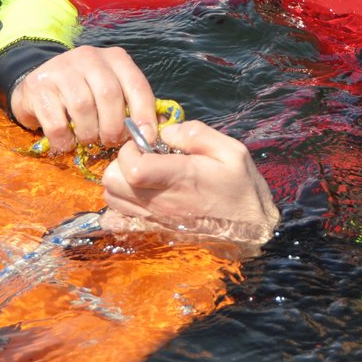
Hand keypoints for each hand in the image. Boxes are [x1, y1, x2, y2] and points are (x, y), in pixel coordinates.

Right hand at [9, 45, 156, 154]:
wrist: (39, 87)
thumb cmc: (85, 93)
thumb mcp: (112, 92)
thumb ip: (133, 108)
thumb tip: (153, 135)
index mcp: (115, 58)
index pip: (136, 84)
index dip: (144, 115)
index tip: (146, 139)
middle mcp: (89, 57)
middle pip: (109, 95)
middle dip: (113, 127)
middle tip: (110, 141)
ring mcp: (61, 68)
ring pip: (83, 107)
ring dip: (88, 133)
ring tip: (87, 138)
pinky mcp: (38, 86)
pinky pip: (57, 123)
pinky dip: (65, 140)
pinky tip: (66, 141)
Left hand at [101, 121, 278, 252]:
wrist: (251, 230)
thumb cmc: (242, 189)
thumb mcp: (232, 150)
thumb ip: (196, 134)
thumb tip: (165, 131)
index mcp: (180, 178)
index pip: (133, 167)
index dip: (131, 148)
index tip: (146, 143)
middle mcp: (161, 201)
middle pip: (112, 181)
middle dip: (121, 162)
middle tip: (143, 156)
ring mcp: (154, 219)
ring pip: (111, 199)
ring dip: (120, 181)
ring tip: (142, 174)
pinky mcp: (152, 230)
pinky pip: (117, 221)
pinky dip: (119, 205)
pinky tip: (137, 195)